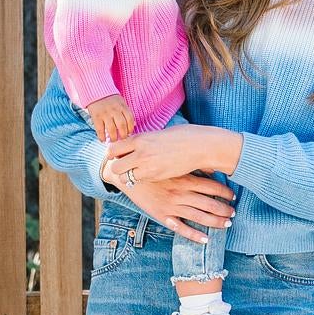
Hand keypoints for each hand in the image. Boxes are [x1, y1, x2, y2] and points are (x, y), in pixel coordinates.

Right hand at [84, 94, 133, 142]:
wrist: (95, 90)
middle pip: (122, 125)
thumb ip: (126, 112)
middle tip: (122, 138)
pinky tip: (103, 140)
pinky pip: (100, 129)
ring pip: (112, 129)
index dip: (130, 128)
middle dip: (123, 135)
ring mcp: (105, 113)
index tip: (129, 133)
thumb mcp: (121, 102)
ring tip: (113, 140)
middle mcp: (114, 110)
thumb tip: (133, 125)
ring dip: (113, 137)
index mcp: (122, 106)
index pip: (130, 119)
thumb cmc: (110, 99)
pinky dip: (102, 137)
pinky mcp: (96, 116)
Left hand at [103, 124, 235, 184]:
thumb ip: (143, 140)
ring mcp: (149, 167)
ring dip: (128, 175)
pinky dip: (142, 178)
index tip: (118, 153)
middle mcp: (141, 154)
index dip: (113, 152)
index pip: (112, 148)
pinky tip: (150, 173)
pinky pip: (142, 180)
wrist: (201, 146)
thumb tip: (132, 144)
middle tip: (124, 164)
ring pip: (126, 178)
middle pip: (115, 166)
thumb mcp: (158, 133)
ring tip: (136, 170)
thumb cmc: (183, 135)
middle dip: (117, 166)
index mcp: (140, 139)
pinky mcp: (158, 177)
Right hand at [104, 162, 233, 243]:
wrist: (127, 173)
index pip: (213, 187)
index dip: (226, 192)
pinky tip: (206, 239)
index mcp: (185, 179)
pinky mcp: (162, 216)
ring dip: (216, 222)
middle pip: (210, 204)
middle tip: (233, 213)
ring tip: (227, 224)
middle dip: (225, 210)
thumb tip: (212, 168)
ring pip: (200, 217)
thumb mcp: (172, 163)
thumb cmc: (151, 165)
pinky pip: (182, 228)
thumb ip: (190, 167)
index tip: (233, 196)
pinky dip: (195, 236)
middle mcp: (181, 193)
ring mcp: (172, 206)